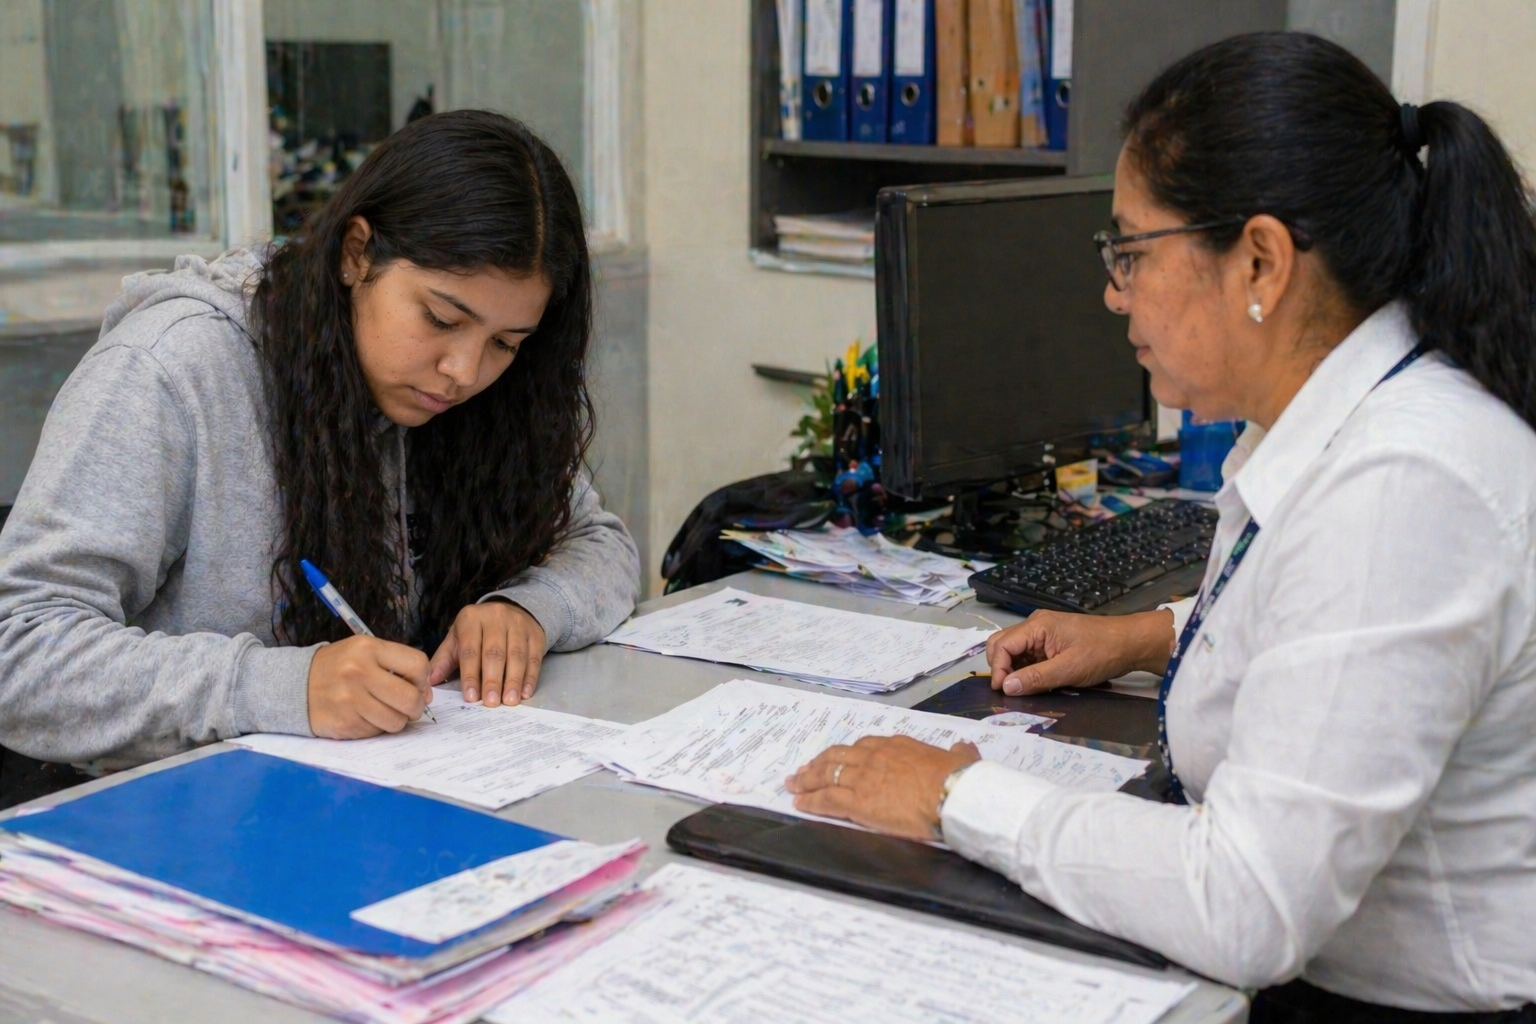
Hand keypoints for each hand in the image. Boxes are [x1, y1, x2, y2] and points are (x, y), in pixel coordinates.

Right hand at [307, 635, 428, 737]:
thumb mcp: (364, 651)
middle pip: (410, 698)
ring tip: (385, 711)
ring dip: (397, 720)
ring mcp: (349, 701)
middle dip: (416, 706)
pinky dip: (376, 728)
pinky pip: (376, 733)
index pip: (417, 665)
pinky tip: (365, 717)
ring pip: (396, 721)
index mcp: (368, 649)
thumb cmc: (339, 666)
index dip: (423, 679)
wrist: (296, 684)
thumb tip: (426, 693)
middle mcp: (358, 673)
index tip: (417, 684)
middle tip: (410, 706)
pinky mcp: (343, 724)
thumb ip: (397, 664)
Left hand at [428, 601, 546, 706]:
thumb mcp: (458, 639)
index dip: (470, 675)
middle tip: (491, 702)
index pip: (470, 650)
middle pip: (494, 653)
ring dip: (513, 680)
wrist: (510, 610)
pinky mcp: (535, 633)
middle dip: (492, 680)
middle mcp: (496, 617)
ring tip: (509, 700)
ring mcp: (518, 624)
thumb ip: (444, 660)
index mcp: (471, 618)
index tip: (471, 697)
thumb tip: (430, 682)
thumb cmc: (478, 631)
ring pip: (516, 656)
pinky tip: (525, 692)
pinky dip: (530, 677)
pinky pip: (533, 658)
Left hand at [785, 736, 980, 840]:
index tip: (838, 757)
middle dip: (818, 763)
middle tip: (804, 769)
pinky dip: (810, 800)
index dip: (847, 753)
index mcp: (896, 746)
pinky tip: (799, 803)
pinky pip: (826, 799)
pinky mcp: (856, 801)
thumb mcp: (961, 759)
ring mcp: (862, 778)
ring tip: (793, 783)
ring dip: (807, 779)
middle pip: (837, 756)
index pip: (864, 746)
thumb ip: (959, 753)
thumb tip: (965, 747)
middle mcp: (874, 756)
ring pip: (826, 775)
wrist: (950, 794)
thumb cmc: (957, 779)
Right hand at [986, 608, 1175, 695]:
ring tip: (1023, 688)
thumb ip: (1035, 678)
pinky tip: (1034, 681)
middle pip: (1002, 644)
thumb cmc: (1102, 652)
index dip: (997, 669)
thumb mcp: (1068, 669)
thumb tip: (1006, 687)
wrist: (1130, 643)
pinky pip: (1028, 654)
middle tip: (1009, 690)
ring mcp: (1043, 632)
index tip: (1002, 691)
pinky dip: (1025, 668)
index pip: (1002, 645)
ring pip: (1013, 650)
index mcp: (1037, 625)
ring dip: (1012, 669)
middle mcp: (1035, 624)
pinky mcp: (1050, 641)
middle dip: (1000, 667)